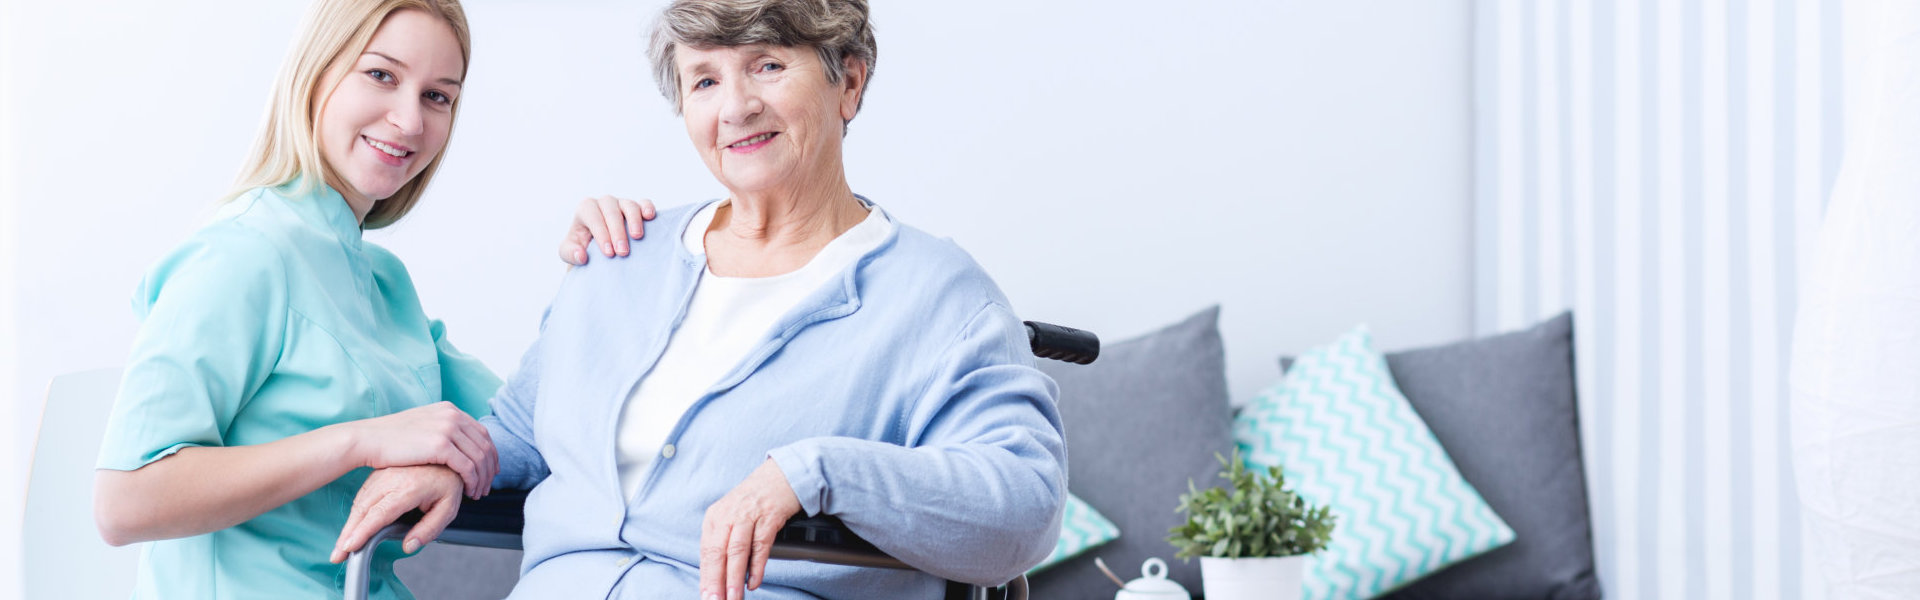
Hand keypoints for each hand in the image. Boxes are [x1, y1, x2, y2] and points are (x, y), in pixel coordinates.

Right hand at [329, 465, 463, 563]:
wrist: (446, 452)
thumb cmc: (448, 480)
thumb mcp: (448, 507)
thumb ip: (430, 528)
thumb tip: (409, 546)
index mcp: (409, 488)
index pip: (380, 514)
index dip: (363, 532)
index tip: (350, 547)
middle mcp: (391, 480)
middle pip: (363, 510)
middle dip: (348, 535)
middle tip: (338, 555)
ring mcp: (382, 475)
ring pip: (359, 503)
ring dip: (349, 525)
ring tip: (342, 546)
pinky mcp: (378, 474)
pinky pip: (362, 496)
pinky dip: (355, 513)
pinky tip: (353, 527)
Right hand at [340, 402, 495, 498]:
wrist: (368, 439)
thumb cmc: (389, 438)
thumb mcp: (420, 425)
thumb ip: (439, 429)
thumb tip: (452, 441)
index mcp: (449, 410)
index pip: (482, 433)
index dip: (490, 454)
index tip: (490, 471)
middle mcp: (452, 416)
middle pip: (485, 445)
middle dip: (489, 469)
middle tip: (487, 487)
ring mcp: (448, 429)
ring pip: (479, 458)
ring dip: (482, 478)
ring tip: (478, 493)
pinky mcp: (441, 445)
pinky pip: (468, 467)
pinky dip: (472, 481)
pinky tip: (468, 491)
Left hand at [560, 195, 655, 264]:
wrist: (597, 247)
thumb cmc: (582, 247)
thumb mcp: (569, 252)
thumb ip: (570, 253)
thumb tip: (581, 255)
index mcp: (586, 209)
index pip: (593, 217)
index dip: (601, 234)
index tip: (609, 253)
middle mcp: (604, 202)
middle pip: (611, 211)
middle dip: (617, 231)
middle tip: (623, 252)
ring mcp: (621, 203)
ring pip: (628, 205)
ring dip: (634, 220)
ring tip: (637, 237)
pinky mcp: (637, 207)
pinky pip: (644, 203)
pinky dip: (648, 208)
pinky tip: (649, 217)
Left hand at [700, 459, 801, 599]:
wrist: (781, 475)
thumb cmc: (755, 498)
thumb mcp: (731, 515)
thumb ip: (724, 541)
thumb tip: (718, 574)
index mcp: (715, 517)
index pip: (706, 552)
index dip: (706, 576)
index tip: (706, 596)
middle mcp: (729, 515)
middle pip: (718, 553)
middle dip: (716, 581)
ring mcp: (749, 515)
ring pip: (737, 551)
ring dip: (735, 578)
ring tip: (734, 597)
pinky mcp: (769, 517)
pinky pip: (760, 545)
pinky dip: (757, 566)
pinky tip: (754, 581)